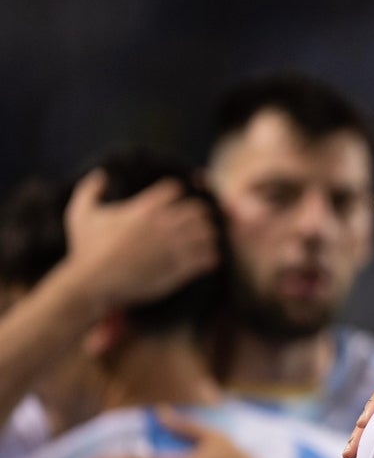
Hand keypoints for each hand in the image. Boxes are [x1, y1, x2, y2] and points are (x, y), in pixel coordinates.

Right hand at [64, 169, 219, 308]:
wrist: (92, 283)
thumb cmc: (85, 250)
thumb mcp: (80, 215)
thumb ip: (90, 190)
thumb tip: (101, 173)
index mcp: (145, 208)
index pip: (176, 189)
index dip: (176, 193)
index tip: (173, 202)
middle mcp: (163, 225)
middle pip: (198, 210)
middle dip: (199, 215)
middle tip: (196, 223)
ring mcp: (173, 246)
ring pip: (208, 233)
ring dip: (207, 237)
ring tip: (201, 243)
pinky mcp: (179, 268)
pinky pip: (208, 257)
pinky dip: (210, 258)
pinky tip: (202, 261)